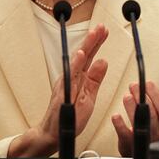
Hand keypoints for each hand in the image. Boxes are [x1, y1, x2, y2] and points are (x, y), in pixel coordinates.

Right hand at [9, 24, 109, 156]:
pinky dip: (75, 66)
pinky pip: (70, 77)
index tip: (105, 30)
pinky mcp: (63, 94)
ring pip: (76, 63)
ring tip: (93, 36)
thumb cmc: (69, 114)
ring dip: (85, 48)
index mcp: (79, 77)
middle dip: (92, 40)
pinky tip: (80, 56)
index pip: (90, 57)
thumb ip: (95, 78)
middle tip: (101, 27)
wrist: (53, 132)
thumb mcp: (89, 95)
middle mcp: (71, 77)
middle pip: (83, 56)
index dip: (97, 43)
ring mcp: (66, 84)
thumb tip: (103, 61)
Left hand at [112, 78, 158, 156]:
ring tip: (127, 96)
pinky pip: (125, 135)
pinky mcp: (129, 144)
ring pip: (139, 122)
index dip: (156, 94)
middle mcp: (158, 131)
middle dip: (142, 97)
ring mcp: (144, 138)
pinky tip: (116, 116)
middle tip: (133, 85)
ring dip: (132, 108)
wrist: (144, 149)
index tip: (148, 83)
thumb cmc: (156, 128)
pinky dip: (120, 125)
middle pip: (151, 114)